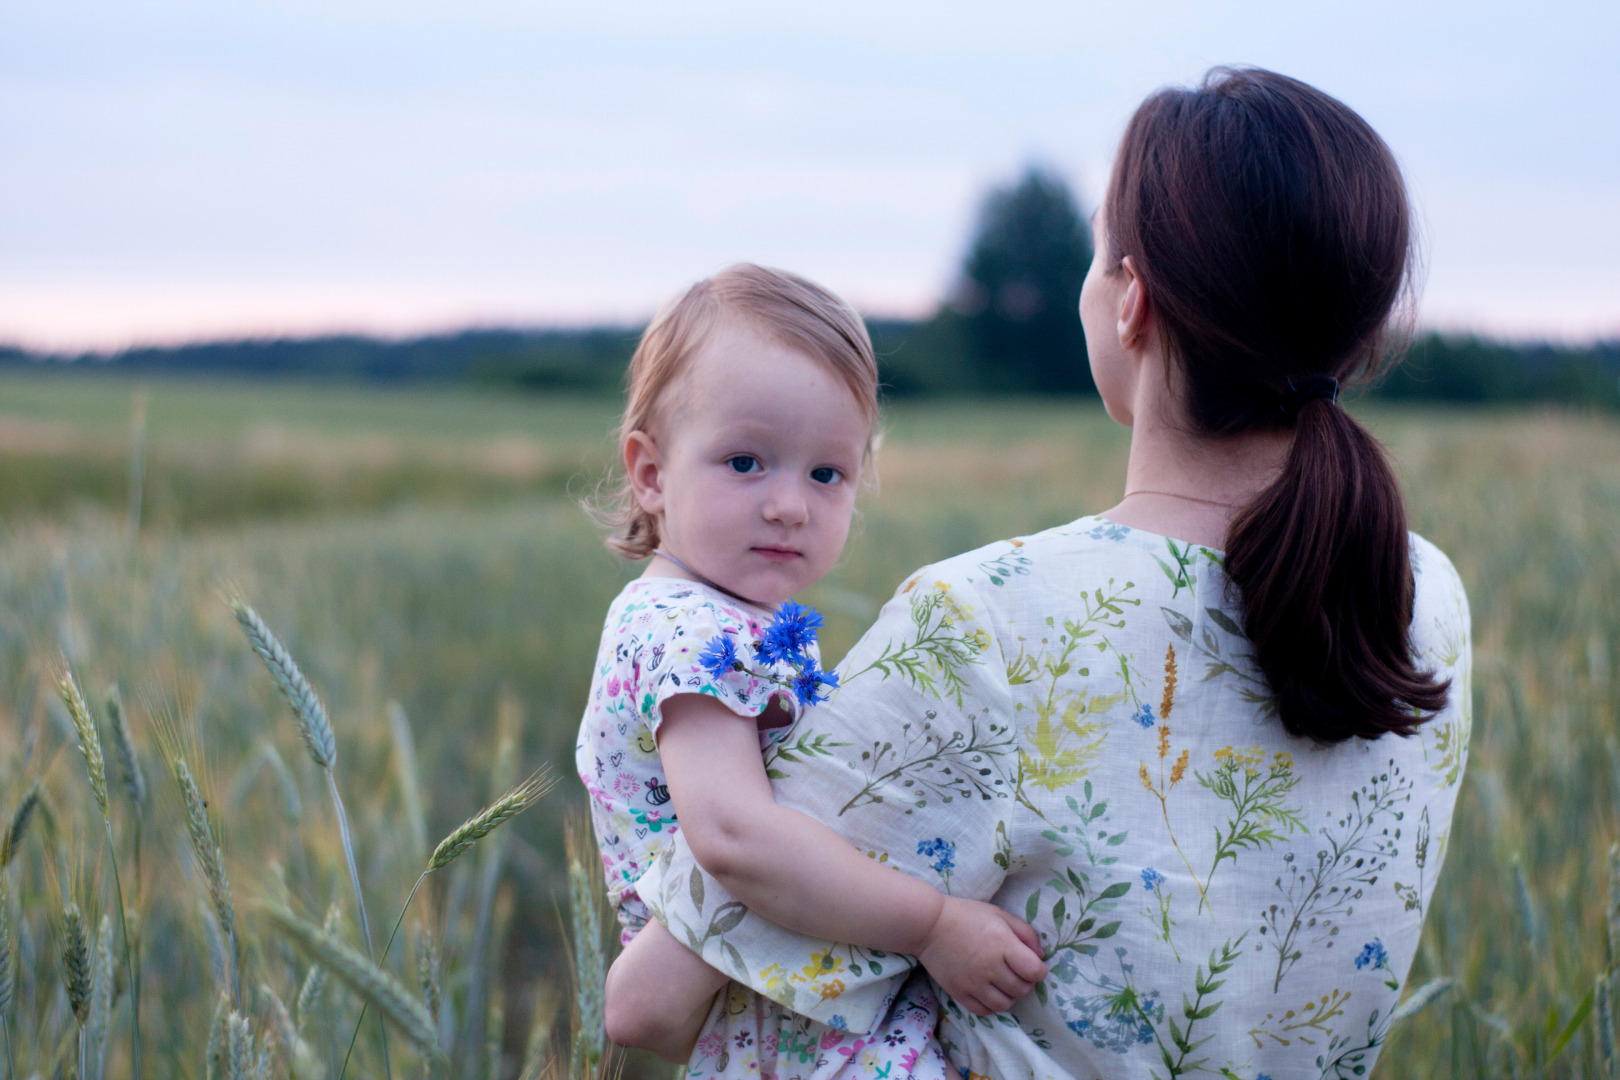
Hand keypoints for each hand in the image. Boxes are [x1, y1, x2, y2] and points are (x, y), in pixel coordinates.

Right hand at [916, 897, 1047, 1015]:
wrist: (929, 925)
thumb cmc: (967, 915)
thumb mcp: (999, 915)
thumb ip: (1025, 933)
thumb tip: (1041, 956)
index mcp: (1003, 944)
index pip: (1034, 971)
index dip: (1038, 970)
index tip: (1032, 964)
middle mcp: (990, 967)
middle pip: (1022, 990)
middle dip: (1025, 982)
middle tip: (1016, 972)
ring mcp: (973, 983)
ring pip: (1004, 1004)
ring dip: (1009, 995)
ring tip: (1003, 983)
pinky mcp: (959, 993)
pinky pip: (984, 1011)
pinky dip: (991, 1005)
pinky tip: (988, 991)